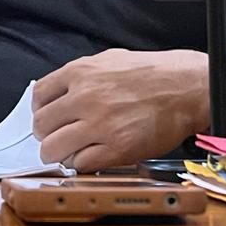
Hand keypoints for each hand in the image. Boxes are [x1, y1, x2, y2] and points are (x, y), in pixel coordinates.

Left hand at [32, 49, 208, 171]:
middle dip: (48, 134)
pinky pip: (80, 164)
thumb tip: (57, 94)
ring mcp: (99, 124)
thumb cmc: (153, 74)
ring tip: (74, 151)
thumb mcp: (109, 60)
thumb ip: (80, 77)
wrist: (187, 87)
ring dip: (60, 153)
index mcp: (81, 72)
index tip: (50, 118)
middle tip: (61, 137)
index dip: (42, 110)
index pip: (39, 96)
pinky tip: (94, 157)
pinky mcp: (116, 148)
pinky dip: (83, 164)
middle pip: (41, 126)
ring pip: (53, 149)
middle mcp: (85, 97)